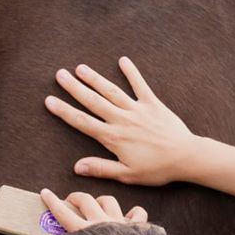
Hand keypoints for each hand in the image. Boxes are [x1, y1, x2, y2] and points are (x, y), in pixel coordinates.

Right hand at [40, 188, 150, 232]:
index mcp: (84, 232)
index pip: (63, 214)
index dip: (52, 202)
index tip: (45, 192)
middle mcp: (102, 223)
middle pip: (86, 200)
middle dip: (76, 197)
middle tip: (71, 201)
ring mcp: (120, 223)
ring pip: (109, 201)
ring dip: (101, 201)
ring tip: (97, 207)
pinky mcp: (137, 227)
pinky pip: (138, 212)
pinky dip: (134, 213)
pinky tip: (130, 217)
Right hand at [44, 57, 197, 185]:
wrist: (185, 157)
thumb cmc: (156, 169)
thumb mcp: (126, 174)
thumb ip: (101, 168)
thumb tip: (76, 167)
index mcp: (113, 138)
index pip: (82, 122)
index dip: (64, 111)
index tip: (49, 100)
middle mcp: (121, 119)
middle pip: (93, 101)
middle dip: (74, 88)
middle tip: (59, 75)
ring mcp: (137, 109)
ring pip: (111, 91)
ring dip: (95, 78)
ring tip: (80, 68)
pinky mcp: (153, 104)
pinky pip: (140, 85)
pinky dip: (132, 72)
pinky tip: (123, 60)